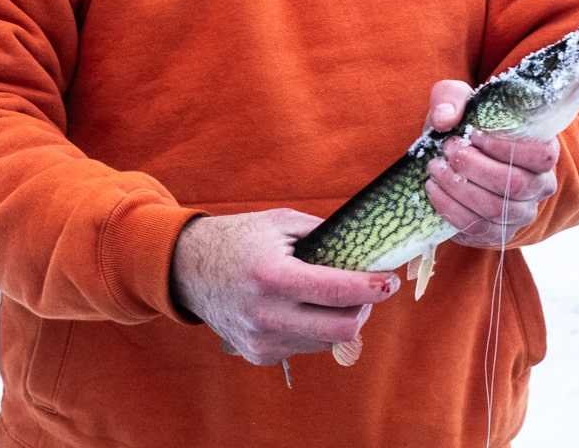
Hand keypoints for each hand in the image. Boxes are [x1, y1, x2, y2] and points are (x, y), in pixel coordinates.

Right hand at [171, 209, 399, 365]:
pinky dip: (316, 328)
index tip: (391, 280)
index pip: (339, 293)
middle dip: (365, 308)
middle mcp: (267, 315)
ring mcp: (262, 340)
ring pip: (328, 341)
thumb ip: (326, 235)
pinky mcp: (259, 355)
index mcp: (273, 276)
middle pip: (342, 329)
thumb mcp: (282, 223)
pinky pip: (307, 347)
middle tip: (370, 290)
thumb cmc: (240, 238)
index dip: (373, 288)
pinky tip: (305, 307)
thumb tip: (369, 248)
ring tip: (334, 294)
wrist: (188, 268)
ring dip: (342, 319)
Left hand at [421, 80, 559, 248]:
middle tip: (448, 149)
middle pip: (514, 184)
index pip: (542, 155)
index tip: (474, 134)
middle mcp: (539, 187)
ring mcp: (519, 214)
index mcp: (543, 153)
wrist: (454, 160)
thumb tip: (445, 119)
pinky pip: (476, 227)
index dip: (507, 147)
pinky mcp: (496, 234)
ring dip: (459, 187)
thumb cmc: (466, 128)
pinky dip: (450, 207)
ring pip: (494, 208)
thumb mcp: (459, 101)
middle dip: (475, 166)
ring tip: (435, 167)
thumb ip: (452, 98)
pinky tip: (433, 188)